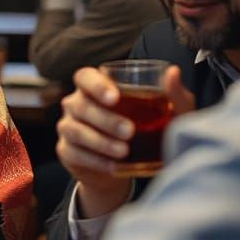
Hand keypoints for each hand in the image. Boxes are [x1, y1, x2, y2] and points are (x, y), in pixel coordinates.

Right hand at [56, 66, 190, 217]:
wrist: (127, 166)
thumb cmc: (147, 130)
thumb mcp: (167, 114)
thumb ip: (173, 95)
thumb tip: (173, 72)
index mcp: (94, 87)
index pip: (85, 77)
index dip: (96, 85)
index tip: (115, 98)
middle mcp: (76, 104)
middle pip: (81, 105)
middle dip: (105, 119)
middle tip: (130, 131)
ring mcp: (68, 127)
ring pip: (75, 130)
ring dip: (100, 141)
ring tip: (124, 151)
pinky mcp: (66, 151)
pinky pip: (75, 153)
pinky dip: (95, 161)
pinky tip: (114, 166)